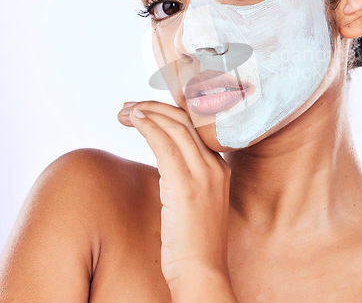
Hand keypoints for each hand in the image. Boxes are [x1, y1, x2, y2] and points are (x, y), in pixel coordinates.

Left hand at [117, 101, 232, 292]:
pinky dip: (149, 127)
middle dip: (155, 108)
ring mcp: (203, 174)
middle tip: (129, 106)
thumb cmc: (194, 243)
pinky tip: (135, 119)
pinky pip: (166, 144)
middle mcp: (215, 165)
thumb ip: (188, 178)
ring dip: (148, 113)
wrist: (202, 272)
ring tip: (125, 111)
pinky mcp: (186, 185)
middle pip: (186, 121)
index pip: (196, 126)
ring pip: (176, 127)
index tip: (147, 109)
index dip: (169, 112)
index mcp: (219, 168)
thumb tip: (168, 164)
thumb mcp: (197, 202)